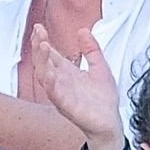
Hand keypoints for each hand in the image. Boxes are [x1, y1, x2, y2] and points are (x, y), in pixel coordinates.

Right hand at [33, 24, 123, 149]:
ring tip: (43, 45)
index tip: (39, 27)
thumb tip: (83, 31)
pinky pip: (55, 95)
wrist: (111, 123)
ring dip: (42, 61)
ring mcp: (62, 94)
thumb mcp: (100, 67)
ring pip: (45, 76)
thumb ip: (92, 49)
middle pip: (44, 62)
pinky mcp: (67, 106)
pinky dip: (50, 84)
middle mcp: (61, 82)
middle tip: (39, 32)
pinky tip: (49, 73)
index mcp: (67, 73)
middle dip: (39, 47)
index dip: (43, 41)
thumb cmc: (103, 100)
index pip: (51, 54)